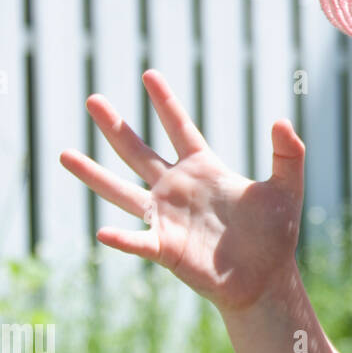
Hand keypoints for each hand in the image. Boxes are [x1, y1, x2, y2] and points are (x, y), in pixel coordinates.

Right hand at [59, 70, 306, 312]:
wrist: (266, 278)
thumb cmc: (276, 234)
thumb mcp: (286, 188)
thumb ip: (288, 154)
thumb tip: (281, 121)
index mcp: (204, 169)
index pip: (181, 128)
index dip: (166, 102)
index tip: (149, 74)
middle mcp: (178, 189)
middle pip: (139, 152)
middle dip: (116, 126)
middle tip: (92, 99)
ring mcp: (167, 218)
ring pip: (121, 192)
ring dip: (93, 174)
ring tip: (64, 153)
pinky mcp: (165, 249)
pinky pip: (138, 241)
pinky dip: (122, 238)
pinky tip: (103, 233)